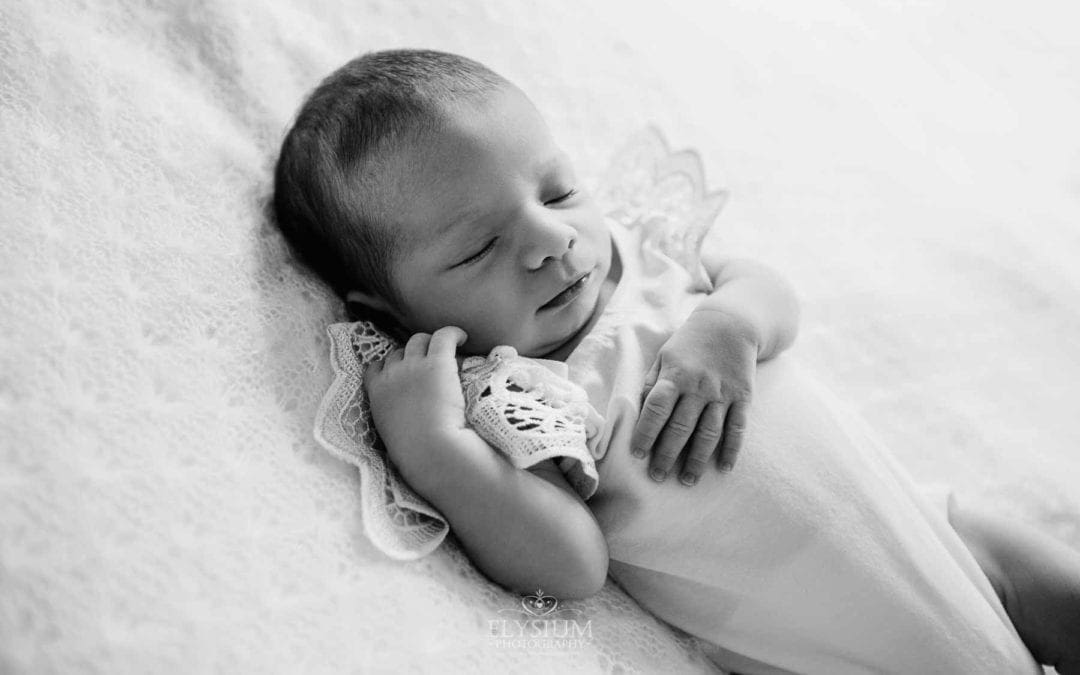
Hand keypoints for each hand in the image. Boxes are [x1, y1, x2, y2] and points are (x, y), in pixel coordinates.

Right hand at [363, 326, 471, 482]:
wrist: (430, 451)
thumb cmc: (417, 454)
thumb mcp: (393, 436)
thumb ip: (396, 419)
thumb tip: (410, 419)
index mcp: (377, 395)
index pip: (375, 368)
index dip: (390, 366)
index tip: (402, 371)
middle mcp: (391, 375)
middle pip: (399, 352)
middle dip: (412, 355)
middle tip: (430, 363)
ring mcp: (413, 366)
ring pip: (419, 340)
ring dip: (431, 343)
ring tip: (447, 348)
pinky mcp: (437, 362)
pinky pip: (443, 336)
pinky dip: (453, 334)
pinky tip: (462, 338)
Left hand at [631, 309, 756, 485]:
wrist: (731, 323)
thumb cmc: (689, 344)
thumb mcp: (664, 356)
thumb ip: (651, 384)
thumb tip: (637, 412)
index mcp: (675, 375)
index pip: (656, 409)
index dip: (645, 433)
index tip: (637, 454)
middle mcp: (698, 386)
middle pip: (681, 427)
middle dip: (667, 454)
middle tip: (657, 477)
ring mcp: (723, 393)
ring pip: (709, 432)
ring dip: (697, 460)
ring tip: (687, 481)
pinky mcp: (744, 397)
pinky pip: (737, 428)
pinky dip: (732, 450)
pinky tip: (723, 468)